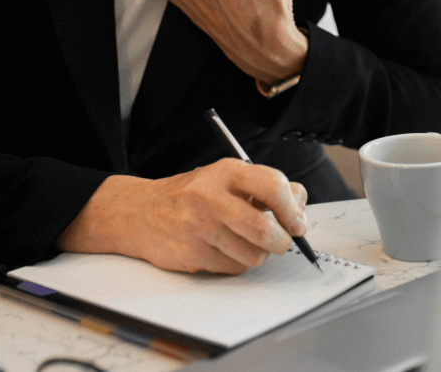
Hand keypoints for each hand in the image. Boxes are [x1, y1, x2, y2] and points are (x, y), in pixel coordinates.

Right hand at [131, 158, 308, 273]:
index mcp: (225, 171)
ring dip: (258, 255)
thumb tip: (299, 200)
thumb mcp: (225, 178)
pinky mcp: (192, 253)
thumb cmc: (190, 195)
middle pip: (263, 229)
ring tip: (246, 243)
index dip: (292, 209)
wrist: (141, 211)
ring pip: (252, 255)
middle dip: (281, 241)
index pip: (272, 186)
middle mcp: (211, 197)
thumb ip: (263, 186)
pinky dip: (237, 264)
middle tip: (281, 241)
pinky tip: (224, 249)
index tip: (297, 222)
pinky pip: (233, 269)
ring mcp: (199, 227)